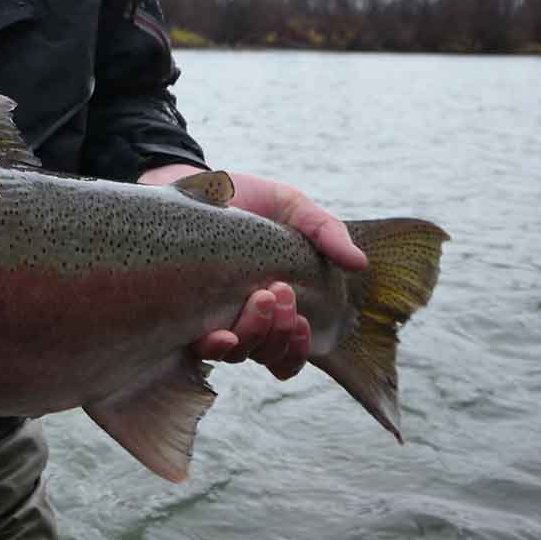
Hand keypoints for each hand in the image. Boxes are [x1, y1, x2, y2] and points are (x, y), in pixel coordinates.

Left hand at [141, 166, 367, 379]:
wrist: (197, 183)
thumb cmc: (249, 199)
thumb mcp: (292, 209)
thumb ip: (325, 233)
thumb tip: (359, 264)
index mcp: (273, 306)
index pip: (287, 354)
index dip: (297, 350)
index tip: (303, 321)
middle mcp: (242, 319)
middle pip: (266, 355)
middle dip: (279, 332)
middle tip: (279, 290)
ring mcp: (212, 315)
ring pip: (237, 354)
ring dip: (255, 334)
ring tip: (259, 296)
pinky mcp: (181, 308)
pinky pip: (198, 346)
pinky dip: (216, 346)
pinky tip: (223, 334)